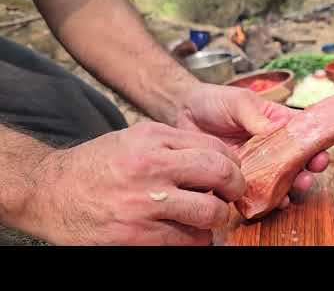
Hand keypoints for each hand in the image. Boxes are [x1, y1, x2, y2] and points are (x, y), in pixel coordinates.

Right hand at [30, 122, 245, 244]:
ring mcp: (143, 202)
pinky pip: (185, 241)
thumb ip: (172, 145)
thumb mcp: (134, 139)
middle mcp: (150, 166)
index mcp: (152, 138)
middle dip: (236, 187)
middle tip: (233, 195)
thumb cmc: (97, 165)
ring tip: (211, 217)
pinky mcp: (134, 235)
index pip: (214, 148)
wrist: (51, 191)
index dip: (233, 163)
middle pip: (219, 174)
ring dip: (218, 218)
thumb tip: (214, 159)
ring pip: (209, 212)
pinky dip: (197, 240)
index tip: (232, 174)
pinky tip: (190, 234)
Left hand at [176, 83, 333, 209]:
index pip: (308, 131)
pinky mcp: (239, 178)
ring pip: (284, 179)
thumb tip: (275, 131)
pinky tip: (276, 200)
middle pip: (300, 160)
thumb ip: (256, 116)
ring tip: (299, 184)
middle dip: (313, 165)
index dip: (329, 134)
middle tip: (316, 165)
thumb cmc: (214, 101)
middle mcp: (271, 147)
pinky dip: (270, 199)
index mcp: (277, 124)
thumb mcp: (238, 101)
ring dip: (296, 185)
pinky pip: (258, 193)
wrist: (183, 113)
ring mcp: (257, 165)